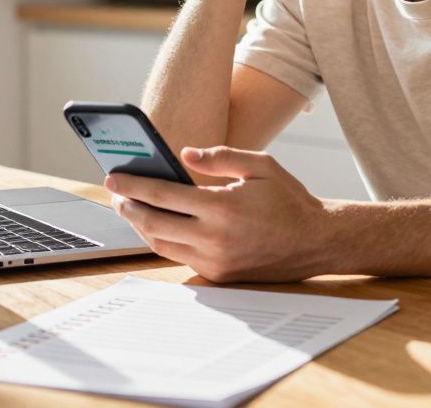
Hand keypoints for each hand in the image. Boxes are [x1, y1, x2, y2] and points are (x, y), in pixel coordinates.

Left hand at [105, 146, 333, 282]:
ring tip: (131, 208)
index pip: (163, 195)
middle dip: (127, 207)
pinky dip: (163, 241)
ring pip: (161, 245)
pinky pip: (180, 257)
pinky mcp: (220, 275)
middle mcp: (215, 238)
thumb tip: (183, 154)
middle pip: (153, 224)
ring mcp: (216, 261)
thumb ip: (220, 157)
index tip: (113, 178)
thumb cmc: (289, 200)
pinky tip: (158, 226)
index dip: (133, 185)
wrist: (317, 242)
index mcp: (223, 207)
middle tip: (115, 194)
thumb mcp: (260, 166)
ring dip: (141, 227)